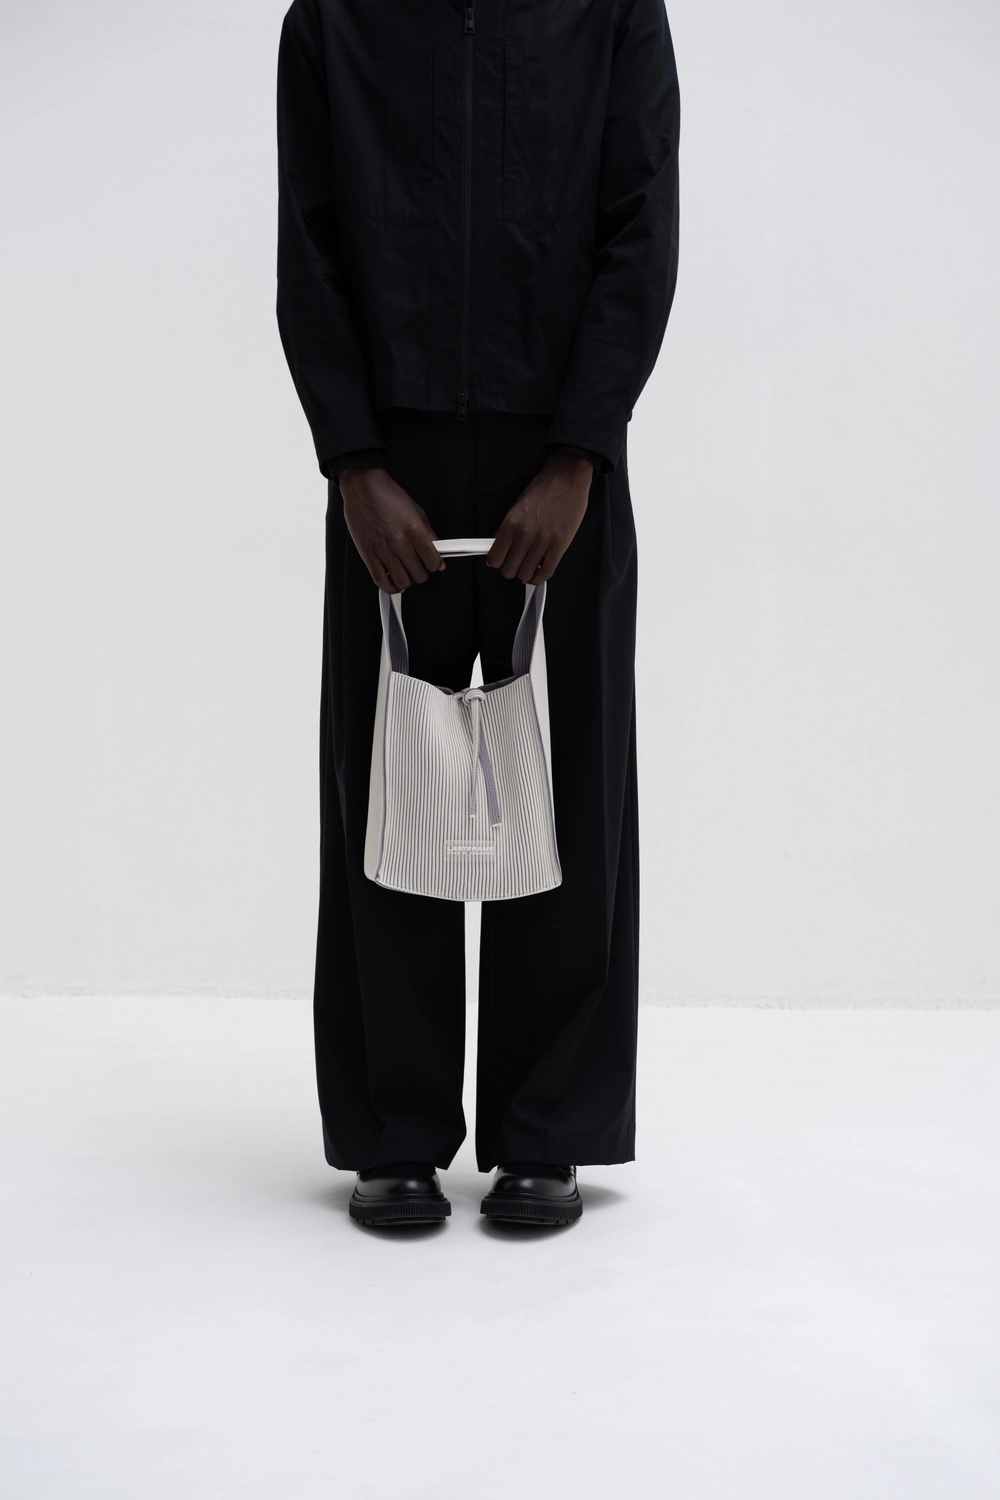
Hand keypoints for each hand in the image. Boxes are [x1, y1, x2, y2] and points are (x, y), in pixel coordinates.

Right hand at [339, 466, 444, 593]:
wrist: (363, 487)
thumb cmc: (387, 496)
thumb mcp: (416, 511)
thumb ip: (428, 534)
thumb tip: (438, 552)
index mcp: (414, 530)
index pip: (433, 562)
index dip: (435, 565)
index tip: (433, 564)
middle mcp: (399, 542)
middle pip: (419, 575)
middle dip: (422, 573)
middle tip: (418, 567)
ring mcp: (382, 550)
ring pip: (402, 582)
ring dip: (407, 581)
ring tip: (406, 573)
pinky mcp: (367, 554)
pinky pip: (381, 581)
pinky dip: (390, 587)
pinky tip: (393, 581)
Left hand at [487, 453, 593, 583]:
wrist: (566, 478)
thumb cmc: (543, 490)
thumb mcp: (517, 506)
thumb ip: (507, 528)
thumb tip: (499, 545)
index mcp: (511, 524)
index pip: (495, 558)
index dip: (496, 564)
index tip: (500, 562)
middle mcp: (525, 534)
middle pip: (509, 570)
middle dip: (510, 571)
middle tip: (515, 565)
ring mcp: (543, 540)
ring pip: (526, 574)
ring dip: (525, 575)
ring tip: (528, 568)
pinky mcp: (560, 544)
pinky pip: (546, 571)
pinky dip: (539, 577)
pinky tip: (538, 573)